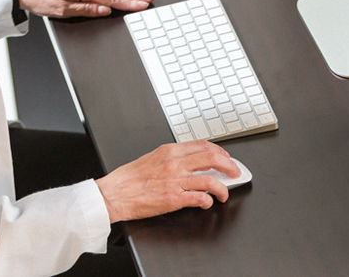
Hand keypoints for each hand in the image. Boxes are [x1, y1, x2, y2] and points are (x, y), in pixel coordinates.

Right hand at [95, 140, 240, 222]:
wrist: (113, 194)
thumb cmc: (128, 178)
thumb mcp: (151, 158)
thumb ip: (171, 158)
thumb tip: (189, 160)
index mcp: (169, 151)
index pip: (202, 145)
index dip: (219, 151)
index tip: (225, 157)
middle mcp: (174, 164)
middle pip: (212, 159)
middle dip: (229, 166)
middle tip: (235, 172)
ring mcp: (175, 181)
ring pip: (210, 180)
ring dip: (223, 188)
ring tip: (224, 193)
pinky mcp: (173, 199)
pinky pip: (199, 198)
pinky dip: (208, 201)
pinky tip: (208, 202)